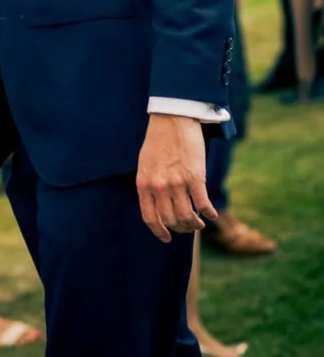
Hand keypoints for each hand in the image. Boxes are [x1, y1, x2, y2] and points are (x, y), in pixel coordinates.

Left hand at [136, 114, 215, 242]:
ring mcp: (177, 183)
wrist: (172, 119)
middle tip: (188, 227)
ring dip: (195, 224)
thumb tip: (156, 203)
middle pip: (171, 220)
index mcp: (144, 184)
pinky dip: (209, 214)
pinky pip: (203, 205)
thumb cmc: (159, 140)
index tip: (167, 237)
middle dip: (181, 228)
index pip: (150, 217)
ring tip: (199, 223)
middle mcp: (159, 187)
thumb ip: (150, 183)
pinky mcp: (195, 178)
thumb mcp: (145, 163)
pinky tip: (212, 215)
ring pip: (187, 217)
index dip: (159, 231)